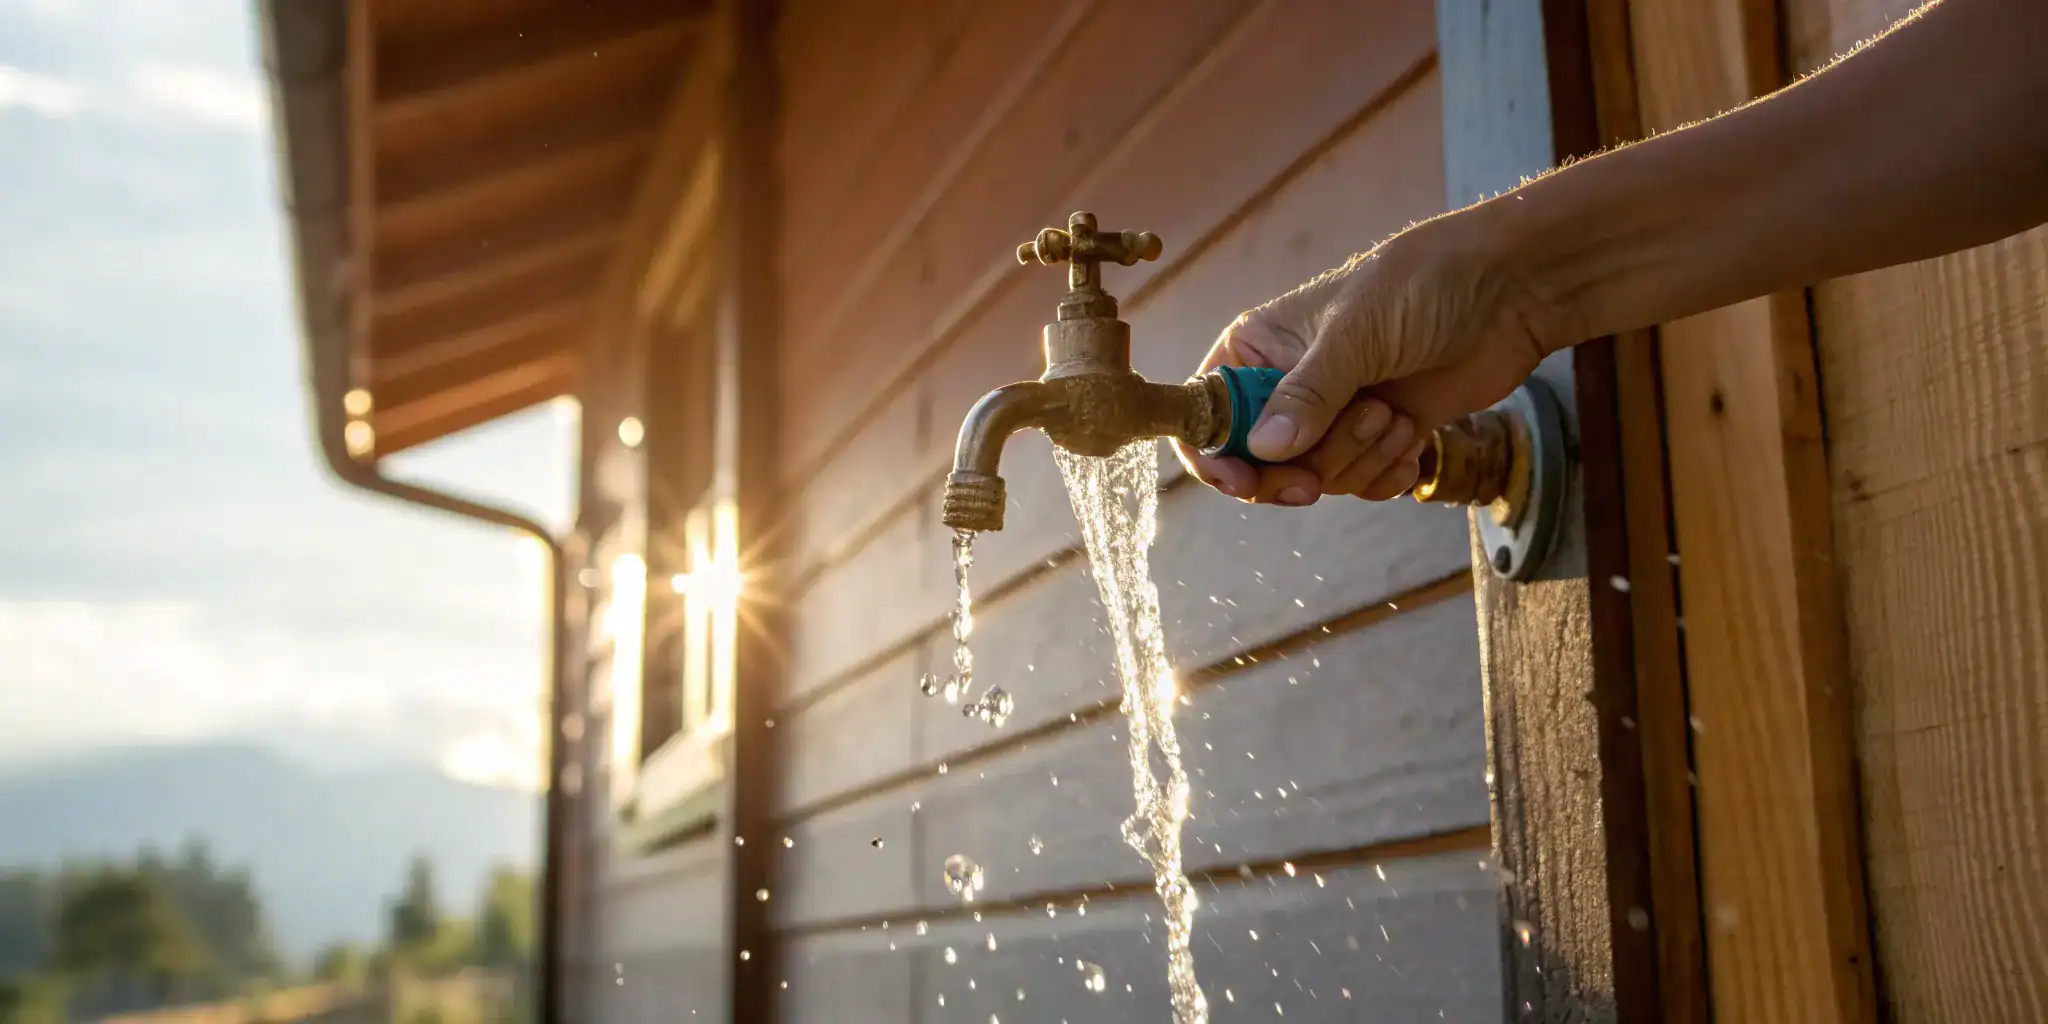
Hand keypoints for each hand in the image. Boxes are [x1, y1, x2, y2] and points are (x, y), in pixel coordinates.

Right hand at [1174, 211, 1561, 504]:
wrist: (1508, 293)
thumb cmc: (1423, 286)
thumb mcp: (1356, 335)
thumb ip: (1307, 394)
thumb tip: (1264, 450)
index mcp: (1259, 347)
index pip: (1207, 414)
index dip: (1215, 456)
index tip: (1246, 482)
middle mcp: (1288, 384)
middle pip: (1259, 462)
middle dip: (1305, 465)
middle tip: (1332, 460)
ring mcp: (1334, 413)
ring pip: (1315, 477)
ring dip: (1358, 458)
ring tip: (1394, 416)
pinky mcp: (1377, 435)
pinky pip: (1360, 484)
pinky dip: (1386, 473)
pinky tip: (1413, 439)